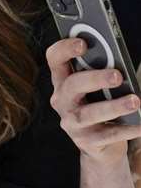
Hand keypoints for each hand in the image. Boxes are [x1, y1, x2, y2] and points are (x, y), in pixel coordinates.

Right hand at [48, 37, 140, 164]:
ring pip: (88, 114)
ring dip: (113, 107)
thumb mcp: (98, 88)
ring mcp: (71, 121)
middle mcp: (62, 100)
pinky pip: (107, 135)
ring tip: (135, 101)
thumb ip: (102, 73)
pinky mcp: (85, 141)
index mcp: (63, 80)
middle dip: (94, 79)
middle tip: (117, 75)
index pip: (55, 59)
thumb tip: (119, 65)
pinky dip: (126, 129)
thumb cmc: (101, 105)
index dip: (64, 49)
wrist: (100, 144)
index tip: (83, 43)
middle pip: (72, 85)